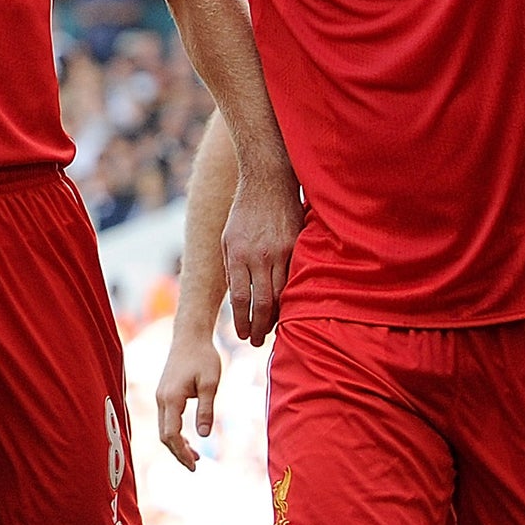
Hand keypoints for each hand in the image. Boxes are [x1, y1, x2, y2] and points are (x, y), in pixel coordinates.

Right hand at [156, 336, 221, 470]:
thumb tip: (204, 435)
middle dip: (178, 452)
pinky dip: (175, 433)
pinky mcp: (164, 393)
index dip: (181, 452)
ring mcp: (161, 396)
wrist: (190, 336)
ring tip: (195, 456)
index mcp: (171, 398)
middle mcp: (161, 399)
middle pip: (164, 435)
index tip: (194, 465)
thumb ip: (206, 410)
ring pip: (163, 428)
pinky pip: (166, 419)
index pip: (171, 434)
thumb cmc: (203, 357)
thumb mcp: (210, 384)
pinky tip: (189, 438)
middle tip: (196, 466)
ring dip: (177, 444)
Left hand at [222, 170, 303, 346]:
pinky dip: (290, 297)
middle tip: (256, 342)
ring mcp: (280, 252)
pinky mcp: (297, 246)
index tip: (242, 334)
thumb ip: (232, 268)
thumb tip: (238, 300)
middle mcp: (259, 256)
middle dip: (259, 327)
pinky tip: (287, 308)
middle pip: (262, 303)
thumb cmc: (243, 213)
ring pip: (281, 294)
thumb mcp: (227, 239)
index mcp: (238, 255)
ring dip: (276, 317)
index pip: (241, 299)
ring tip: (270, 331)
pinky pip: (294, 279)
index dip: (242, 321)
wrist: (268, 182)